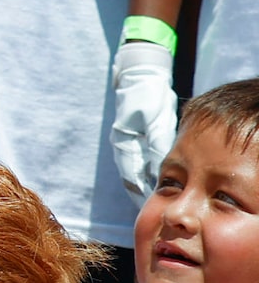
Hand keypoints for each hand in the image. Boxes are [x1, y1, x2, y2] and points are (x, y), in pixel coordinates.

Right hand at [111, 39, 179, 197]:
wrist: (141, 74)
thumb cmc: (148, 95)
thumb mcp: (155, 119)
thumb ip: (158, 143)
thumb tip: (160, 171)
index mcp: (124, 142)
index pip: (132, 176)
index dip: (142, 194)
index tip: (153, 207)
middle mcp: (122, 144)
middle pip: (131, 177)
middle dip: (143, 193)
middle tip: (157, 208)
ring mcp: (126, 142)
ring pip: (134, 170)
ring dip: (145, 184)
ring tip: (160, 198)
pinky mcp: (133, 138)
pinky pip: (138, 162)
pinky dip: (147, 172)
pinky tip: (160, 179)